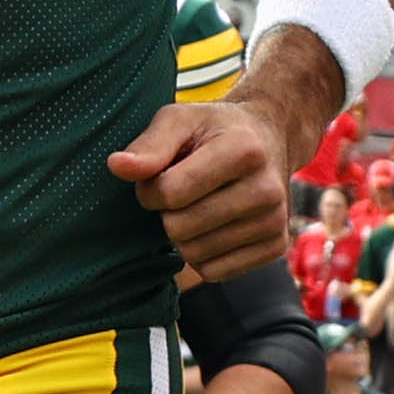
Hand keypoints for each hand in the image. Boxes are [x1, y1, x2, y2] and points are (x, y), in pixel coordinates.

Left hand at [107, 98, 292, 284]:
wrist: (270, 140)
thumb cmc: (214, 130)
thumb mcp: (180, 120)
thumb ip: (148, 144)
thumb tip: (116, 166)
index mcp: (243, 151)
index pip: (169, 193)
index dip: (150, 188)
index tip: (160, 175)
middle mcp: (267, 190)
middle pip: (180, 228)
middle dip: (166, 213)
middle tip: (180, 192)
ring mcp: (275, 222)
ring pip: (195, 255)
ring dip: (183, 235)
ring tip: (197, 206)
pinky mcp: (276, 248)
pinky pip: (215, 272)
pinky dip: (202, 255)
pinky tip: (212, 227)